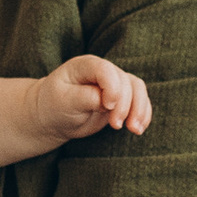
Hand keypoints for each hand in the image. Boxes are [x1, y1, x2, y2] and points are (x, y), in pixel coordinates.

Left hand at [34, 55, 151, 143]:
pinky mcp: (122, 98)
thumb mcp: (64, 101)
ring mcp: (114, 84)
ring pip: (137, 89)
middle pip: (125, 81)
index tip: (107, 106)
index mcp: (85, 65)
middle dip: (125, 105)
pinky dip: (143, 114)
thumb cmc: (54, 106)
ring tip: (134, 130)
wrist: (53, 117)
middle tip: (116, 125)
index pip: (105, 70)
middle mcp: (103, 71)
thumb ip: (86, 98)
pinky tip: (139, 129)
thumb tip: (109, 102)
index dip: (112, 87)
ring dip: (139, 110)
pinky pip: (140, 102)